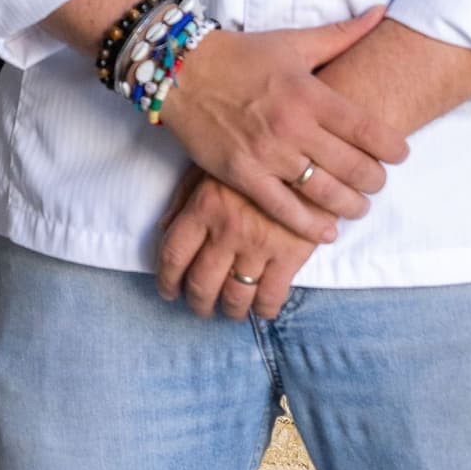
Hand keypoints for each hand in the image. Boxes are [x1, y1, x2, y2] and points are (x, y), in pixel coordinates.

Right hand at [155, 10, 406, 243]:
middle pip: (354, 168)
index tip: (400, 154)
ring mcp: (267, 153)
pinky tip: (327, 231)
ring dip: (351, 206)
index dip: (393, 148)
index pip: (368, 130)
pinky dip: (310, 226)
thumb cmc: (241, 56)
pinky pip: (284, 209)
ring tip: (357, 206)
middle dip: (375, 181)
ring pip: (325, 193)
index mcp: (310, 93)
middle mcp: (293, 126)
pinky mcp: (242, 174)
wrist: (180, 70)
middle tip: (377, 182)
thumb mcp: (293, 41)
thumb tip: (381, 11)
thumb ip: (341, 34)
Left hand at [156, 169, 317, 321]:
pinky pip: (271, 297)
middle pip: (201, 283)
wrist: (306, 158)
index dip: (166, 280)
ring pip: (234, 296)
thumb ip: (184, 198)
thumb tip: (163, 230)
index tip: (168, 291)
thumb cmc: (254, 159)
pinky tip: (261, 308)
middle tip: (200, 307)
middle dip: (197, 302)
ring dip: (229, 310)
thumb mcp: (211, 167)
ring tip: (230, 310)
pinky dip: (263, 310)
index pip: (173, 255)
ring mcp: (259, 245)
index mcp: (204, 206)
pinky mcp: (290, 255)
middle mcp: (227, 229)